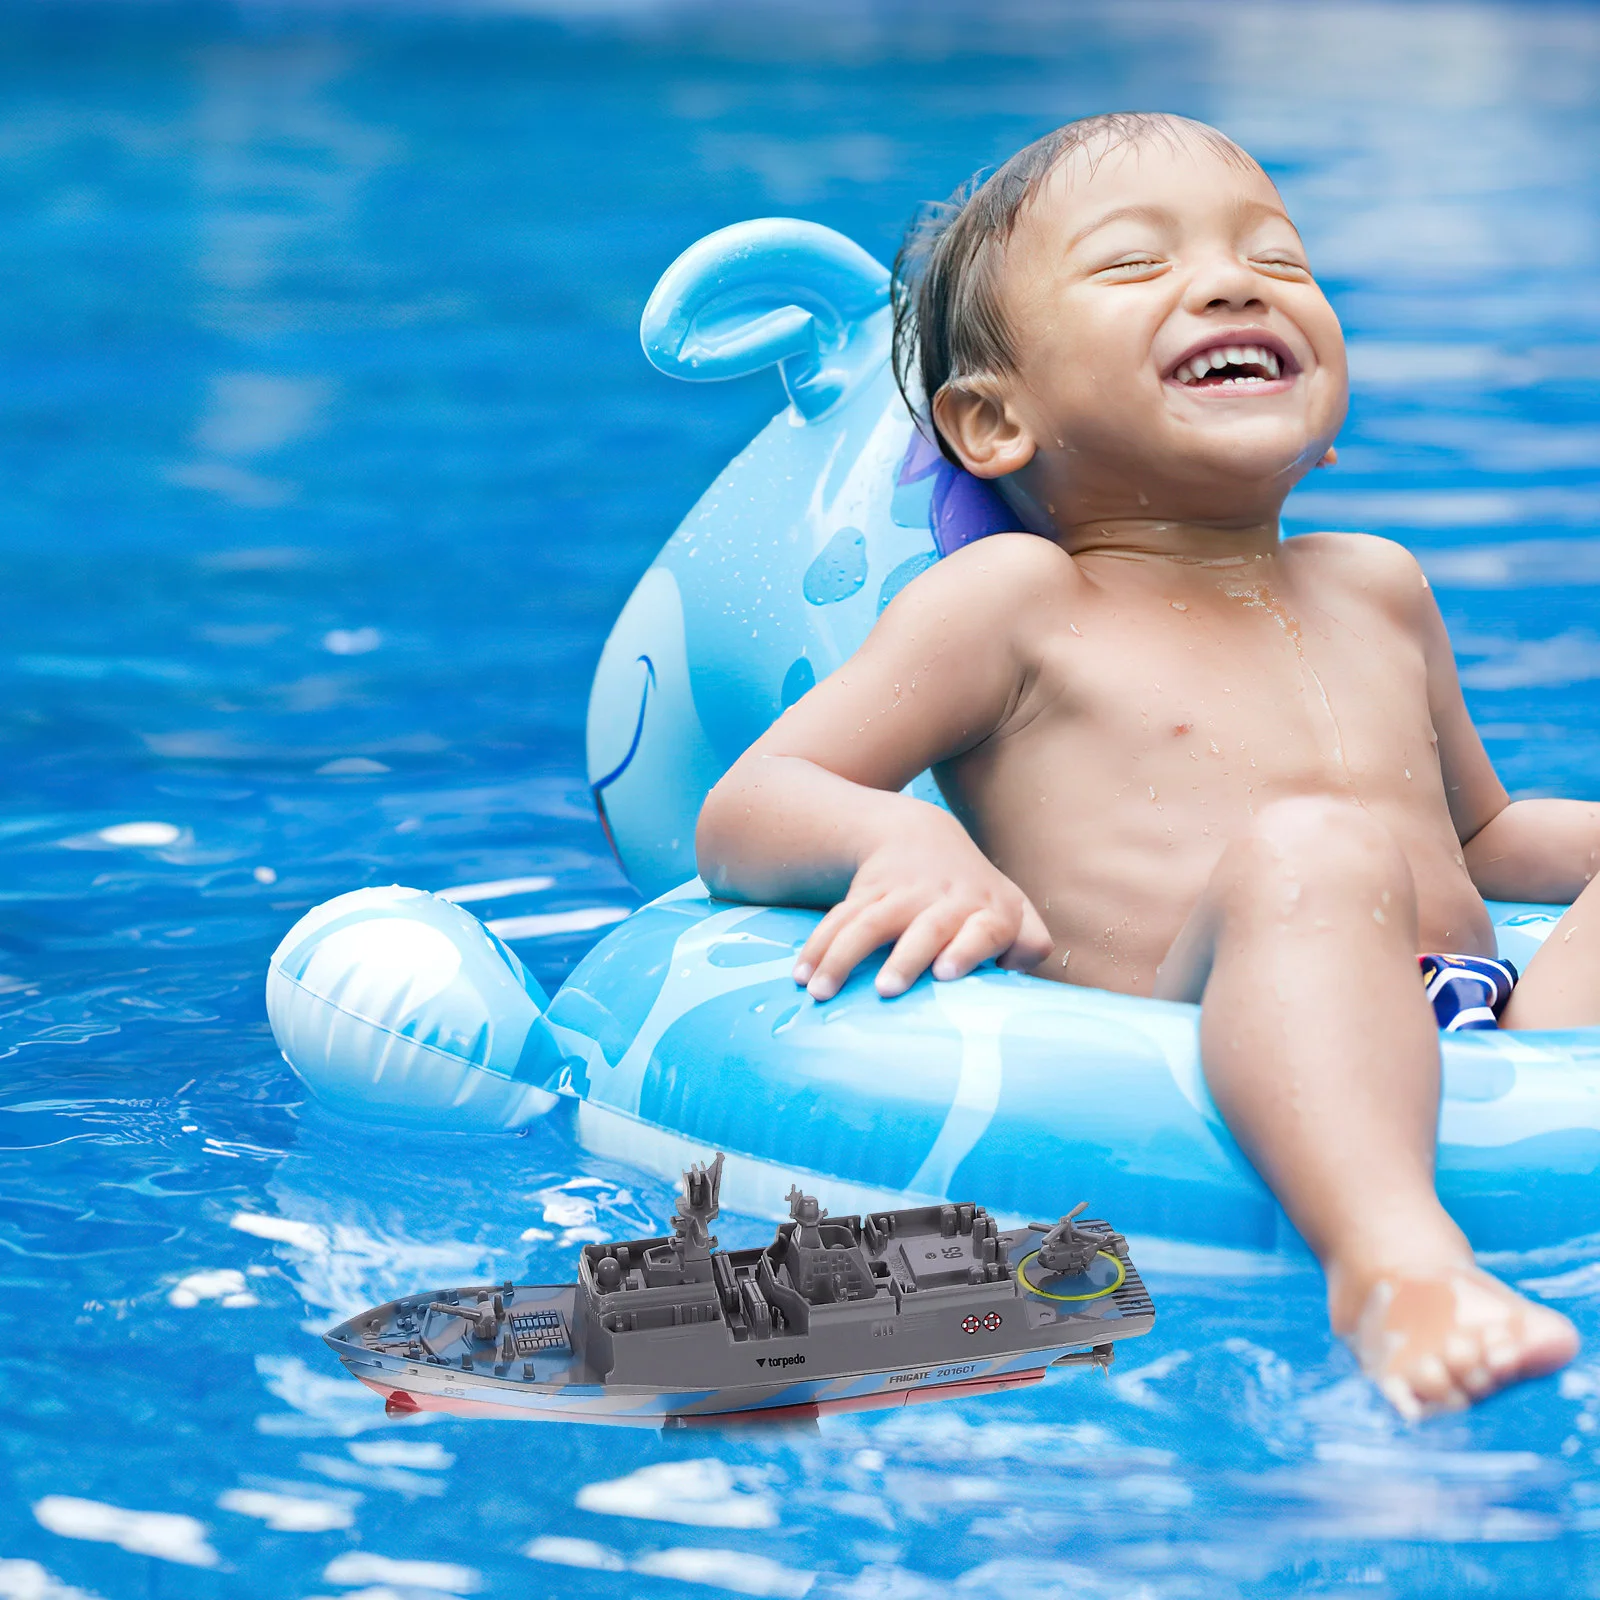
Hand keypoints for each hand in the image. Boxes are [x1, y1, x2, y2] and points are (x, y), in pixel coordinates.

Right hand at [791, 825, 1052, 1000]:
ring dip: (843, 956)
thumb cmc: (975, 894)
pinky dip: (818, 947)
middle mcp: (945, 899)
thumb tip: (1021, 975)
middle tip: (887, 989)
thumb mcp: (1012, 910)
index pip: (986, 928)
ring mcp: (901, 893)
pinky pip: (838, 919)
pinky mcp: (865, 893)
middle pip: (924, 928)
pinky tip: (801, 975)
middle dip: (906, 957)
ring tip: (821, 991)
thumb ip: (1029, 943)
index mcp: (988, 909)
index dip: (968, 948)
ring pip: (869, 923)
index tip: (946, 973)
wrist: (920, 836)